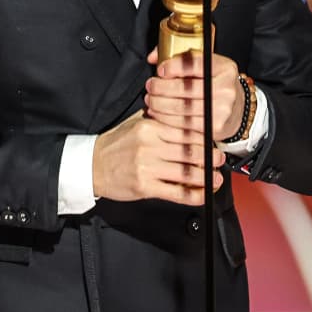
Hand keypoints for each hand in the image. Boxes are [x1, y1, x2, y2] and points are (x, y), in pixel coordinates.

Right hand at [92, 109, 224, 204]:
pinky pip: (176, 192)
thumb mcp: (135, 122)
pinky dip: (193, 195)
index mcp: (150, 126)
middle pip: (190, 151)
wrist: (91, 165)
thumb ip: (159, 118)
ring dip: (206, 177)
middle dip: (210, 157)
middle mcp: (150, 145)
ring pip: (186, 172)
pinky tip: (203, 195)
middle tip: (219, 160)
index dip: (204, 138)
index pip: (185, 131)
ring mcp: (147, 167)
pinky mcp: (144, 186)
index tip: (213, 141)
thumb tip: (185, 115)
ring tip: (216, 179)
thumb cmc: (115, 144)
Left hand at [143, 48, 245, 141]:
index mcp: (224, 68)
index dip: (173, 67)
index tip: (160, 70)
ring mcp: (222, 110)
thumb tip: (152, 57)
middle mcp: (226, 89)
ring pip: (182, 109)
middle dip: (161, 88)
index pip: (195, 64)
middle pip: (185, 89)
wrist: (237, 108)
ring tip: (151, 100)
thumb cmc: (216, 84)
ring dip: (160, 105)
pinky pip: (184, 125)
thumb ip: (180, 57)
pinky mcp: (214, 128)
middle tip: (150, 86)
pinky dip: (166, 120)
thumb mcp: (206, 65)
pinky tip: (158, 114)